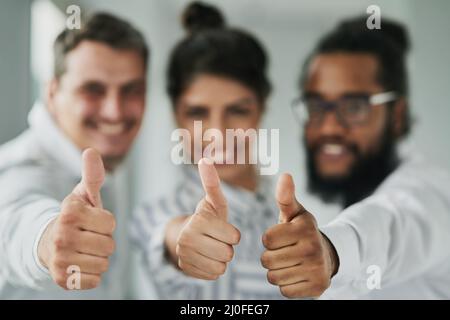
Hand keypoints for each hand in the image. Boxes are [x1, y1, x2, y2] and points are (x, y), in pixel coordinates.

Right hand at [37, 148, 115, 289]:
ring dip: (99, 257)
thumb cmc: (76, 217)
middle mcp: (62, 236)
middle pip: (109, 245)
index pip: (111, 222)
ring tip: (85, 250)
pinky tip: (81, 263)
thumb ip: (92, 175)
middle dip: (104, 241)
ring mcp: (60, 260)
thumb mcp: (83, 195)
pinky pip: (95, 280)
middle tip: (89, 237)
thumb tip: (91, 151)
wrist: (49, 243)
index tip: (92, 221)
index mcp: (69, 212)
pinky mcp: (63, 280)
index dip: (105, 222)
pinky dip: (92, 274)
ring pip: (104, 263)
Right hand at [175, 158, 240, 279]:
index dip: (233, 234)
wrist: (186, 234)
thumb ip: (212, 183)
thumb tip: (206, 159)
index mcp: (198, 221)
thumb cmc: (208, 216)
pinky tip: (206, 257)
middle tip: (217, 239)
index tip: (223, 228)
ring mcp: (184, 256)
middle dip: (227, 247)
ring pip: (221, 268)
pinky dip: (213, 269)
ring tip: (212, 248)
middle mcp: (187, 239)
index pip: (234, 237)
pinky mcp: (185, 269)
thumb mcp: (213, 200)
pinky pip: (212, 276)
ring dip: (221, 260)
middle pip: (228, 254)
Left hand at [261, 174, 337, 297]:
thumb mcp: (295, 213)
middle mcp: (313, 248)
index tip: (281, 237)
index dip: (269, 239)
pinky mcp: (317, 288)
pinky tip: (296, 274)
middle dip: (271, 256)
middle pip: (267, 260)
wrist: (327, 255)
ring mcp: (317, 269)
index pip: (266, 239)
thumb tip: (285, 175)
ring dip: (277, 271)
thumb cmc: (302, 231)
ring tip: (290, 262)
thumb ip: (285, 196)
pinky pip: (284, 291)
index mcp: (305, 228)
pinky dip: (286, 284)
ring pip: (273, 277)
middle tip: (284, 252)